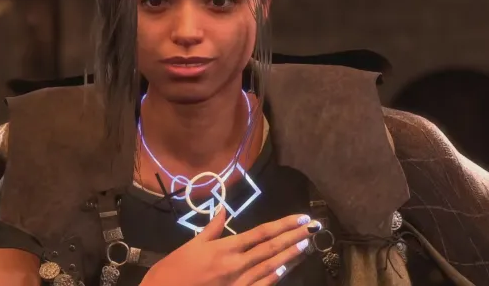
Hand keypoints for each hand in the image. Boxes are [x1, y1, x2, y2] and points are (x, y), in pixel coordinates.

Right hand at [140, 209, 320, 285]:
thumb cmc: (175, 269)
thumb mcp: (192, 245)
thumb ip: (211, 229)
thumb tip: (223, 211)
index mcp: (225, 248)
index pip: (261, 233)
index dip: (282, 225)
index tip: (299, 217)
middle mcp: (236, 264)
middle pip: (271, 248)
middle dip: (294, 236)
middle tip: (313, 227)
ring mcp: (239, 283)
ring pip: (271, 266)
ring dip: (291, 255)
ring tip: (307, 244)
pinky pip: (262, 285)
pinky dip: (276, 276)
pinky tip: (288, 268)